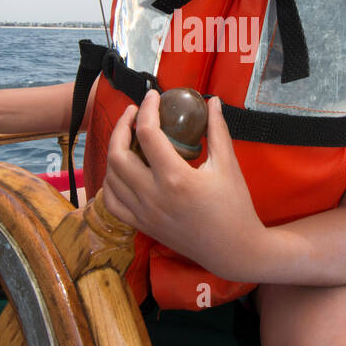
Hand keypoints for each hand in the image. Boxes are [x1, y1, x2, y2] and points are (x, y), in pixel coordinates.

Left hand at [101, 90, 265, 280]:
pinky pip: (112, 202)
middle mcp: (153, 196)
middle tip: (133, 114)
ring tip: (128, 138)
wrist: (233, 249)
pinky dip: (111, 182)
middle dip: (121, 127)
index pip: (148, 134)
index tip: (153, 96)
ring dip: (114, 152)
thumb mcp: (228, 165)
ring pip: (111, 177)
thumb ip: (217, 130)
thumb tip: (212, 101)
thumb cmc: (235, 207)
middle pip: (117, 154)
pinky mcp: (142, 226)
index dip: (147, 109)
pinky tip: (122, 170)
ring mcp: (144, 213)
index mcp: (175, 178)